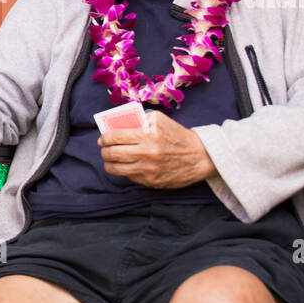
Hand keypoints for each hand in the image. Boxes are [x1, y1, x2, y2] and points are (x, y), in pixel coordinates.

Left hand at [98, 110, 216, 187]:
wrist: (200, 157)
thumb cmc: (178, 136)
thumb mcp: (160, 120)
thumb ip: (140, 120)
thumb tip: (117, 126)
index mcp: (148, 135)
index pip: (115, 137)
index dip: (105, 138)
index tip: (103, 139)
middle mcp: (147, 153)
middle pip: (112, 154)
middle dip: (104, 151)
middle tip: (105, 149)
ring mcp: (148, 170)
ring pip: (116, 169)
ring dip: (109, 164)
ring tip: (110, 160)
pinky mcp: (151, 182)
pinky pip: (130, 177)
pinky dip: (126, 171)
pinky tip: (128, 166)